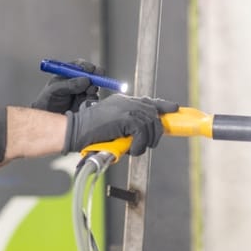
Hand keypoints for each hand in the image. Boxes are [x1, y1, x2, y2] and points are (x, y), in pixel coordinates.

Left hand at [31, 59, 101, 113]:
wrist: (48, 118)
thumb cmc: (47, 100)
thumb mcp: (54, 90)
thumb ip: (69, 84)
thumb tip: (86, 80)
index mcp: (68, 73)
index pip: (80, 66)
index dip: (87, 66)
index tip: (90, 70)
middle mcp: (77, 81)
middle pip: (91, 74)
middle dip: (95, 76)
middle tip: (96, 80)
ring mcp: (83, 91)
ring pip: (94, 86)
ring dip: (92, 89)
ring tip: (86, 93)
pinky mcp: (86, 102)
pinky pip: (94, 98)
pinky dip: (92, 99)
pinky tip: (84, 102)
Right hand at [63, 95, 179, 155]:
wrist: (76, 130)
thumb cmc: (90, 131)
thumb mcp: (112, 124)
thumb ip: (126, 124)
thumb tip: (142, 134)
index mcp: (124, 101)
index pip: (149, 101)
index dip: (163, 105)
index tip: (174, 108)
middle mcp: (128, 102)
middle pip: (154, 115)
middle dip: (155, 132)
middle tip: (146, 144)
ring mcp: (127, 109)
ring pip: (151, 125)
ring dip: (145, 142)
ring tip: (134, 149)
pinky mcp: (126, 118)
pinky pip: (143, 133)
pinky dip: (139, 145)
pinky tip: (131, 149)